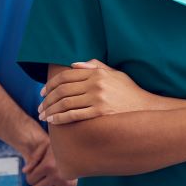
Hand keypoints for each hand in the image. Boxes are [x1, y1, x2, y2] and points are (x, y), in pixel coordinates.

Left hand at [20, 134, 76, 185]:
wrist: (78, 147)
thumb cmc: (59, 146)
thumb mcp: (45, 146)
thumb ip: (33, 158)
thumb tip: (25, 171)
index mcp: (48, 165)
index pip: (30, 180)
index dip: (32, 176)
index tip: (38, 171)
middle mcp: (57, 176)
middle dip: (38, 183)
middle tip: (45, 176)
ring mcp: (66, 184)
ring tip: (52, 180)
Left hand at [39, 59, 156, 123]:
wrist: (145, 108)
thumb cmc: (129, 91)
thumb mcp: (115, 74)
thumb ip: (96, 66)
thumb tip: (75, 64)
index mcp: (97, 73)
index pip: (66, 76)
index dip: (51, 84)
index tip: (42, 92)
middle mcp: (96, 84)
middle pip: (63, 89)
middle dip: (47, 99)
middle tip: (39, 107)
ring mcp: (98, 98)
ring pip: (66, 103)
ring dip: (51, 110)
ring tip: (43, 116)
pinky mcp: (100, 113)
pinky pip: (74, 115)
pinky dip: (61, 118)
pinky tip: (53, 121)